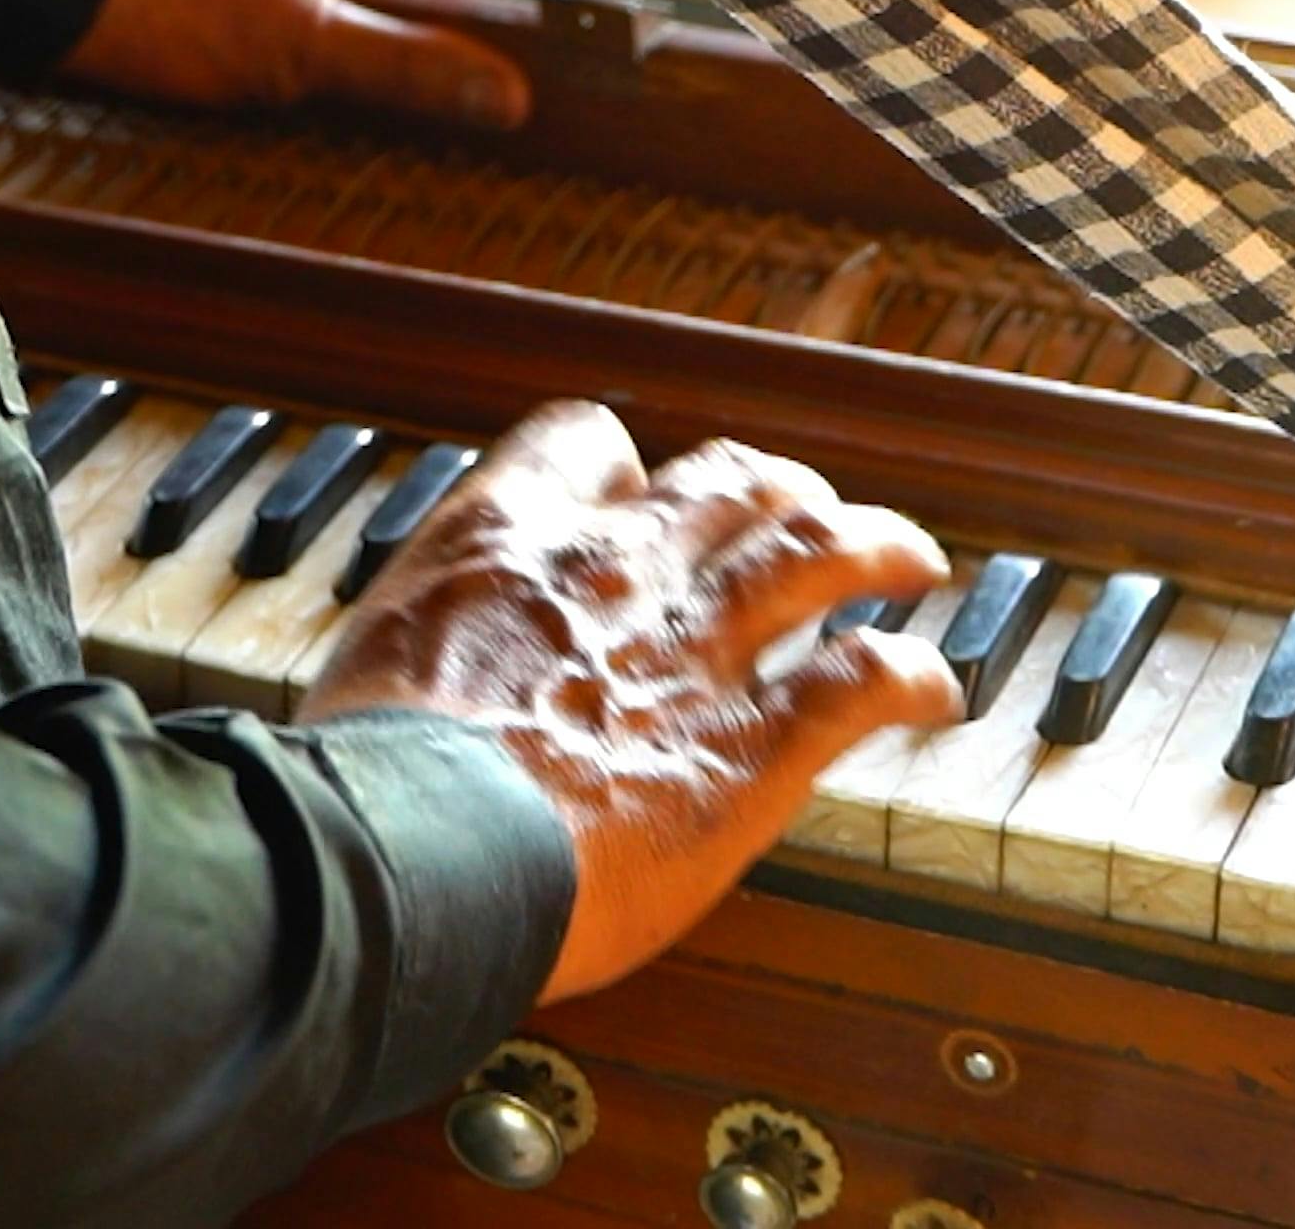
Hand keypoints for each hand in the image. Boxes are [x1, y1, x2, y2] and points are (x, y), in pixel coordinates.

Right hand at [301, 404, 958, 1003]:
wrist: (409, 850)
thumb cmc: (364, 781)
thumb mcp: (363, 666)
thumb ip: (413, 646)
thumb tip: (391, 682)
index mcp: (507, 539)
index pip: (585, 443)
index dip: (621, 466)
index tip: (632, 489)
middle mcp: (615, 572)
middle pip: (724, 483)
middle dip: (771, 491)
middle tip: (798, 511)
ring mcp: (692, 653)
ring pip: (818, 551)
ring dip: (877, 546)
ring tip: (910, 559)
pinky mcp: (750, 748)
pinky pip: (862, 682)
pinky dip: (909, 676)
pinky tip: (931, 687)